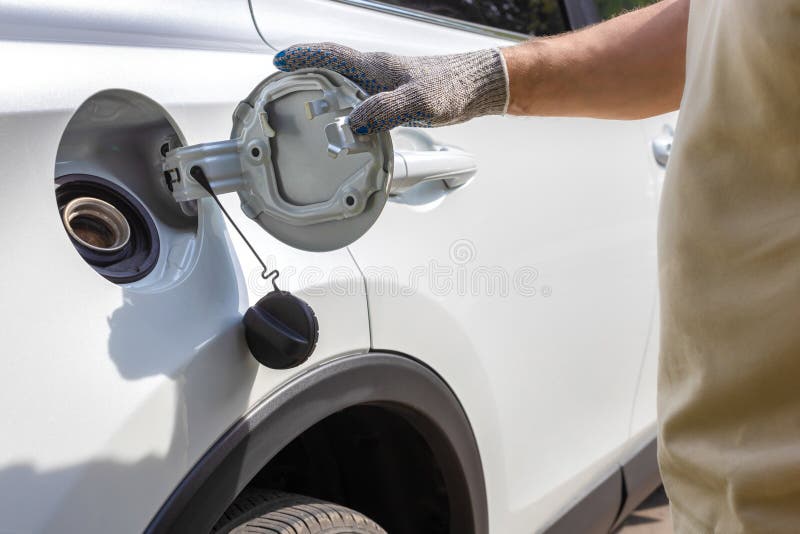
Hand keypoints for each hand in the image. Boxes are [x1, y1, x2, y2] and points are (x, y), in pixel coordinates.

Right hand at [273, 42, 508, 133]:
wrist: (479, 86)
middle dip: (306, 75)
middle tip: (287, 90)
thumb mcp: (417, 103)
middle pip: (332, 68)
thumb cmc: (452, 88)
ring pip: (347, 85)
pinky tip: (353, 126)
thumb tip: (351, 124)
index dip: (303, 57)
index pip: (331, 56)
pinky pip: (364, 99)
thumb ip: (383, 111)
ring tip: (312, 113)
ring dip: (327, 94)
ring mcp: (386, 83)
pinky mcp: (398, 95)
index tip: (280, 62)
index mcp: (375, 67)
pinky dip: (350, 108)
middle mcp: (377, 71)